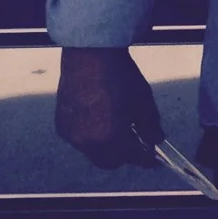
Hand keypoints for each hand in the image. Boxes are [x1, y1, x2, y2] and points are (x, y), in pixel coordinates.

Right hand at [55, 47, 161, 168]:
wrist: (89, 56)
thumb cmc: (119, 75)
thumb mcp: (143, 100)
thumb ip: (150, 125)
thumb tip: (156, 140)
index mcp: (112, 137)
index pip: (133, 158)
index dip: (146, 159)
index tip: (154, 159)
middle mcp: (89, 143)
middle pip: (109, 161)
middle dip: (124, 156)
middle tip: (135, 143)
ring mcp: (72, 136)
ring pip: (93, 152)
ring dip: (106, 146)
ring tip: (116, 126)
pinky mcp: (61, 127)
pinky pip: (79, 140)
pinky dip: (90, 135)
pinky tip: (98, 118)